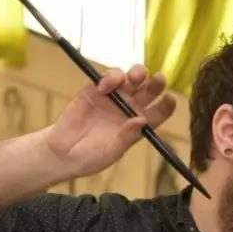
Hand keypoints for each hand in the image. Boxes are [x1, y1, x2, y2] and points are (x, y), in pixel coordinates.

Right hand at [45, 65, 175, 178]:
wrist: (62, 153)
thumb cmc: (90, 157)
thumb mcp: (111, 152)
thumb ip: (127, 137)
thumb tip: (142, 121)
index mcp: (138, 125)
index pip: (159, 112)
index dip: (167, 105)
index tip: (170, 99)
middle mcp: (129, 109)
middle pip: (149, 90)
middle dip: (156, 82)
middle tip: (158, 80)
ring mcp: (113, 98)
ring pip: (132, 78)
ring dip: (136, 74)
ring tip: (134, 78)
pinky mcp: (96, 90)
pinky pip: (109, 77)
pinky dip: (110, 78)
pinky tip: (105, 88)